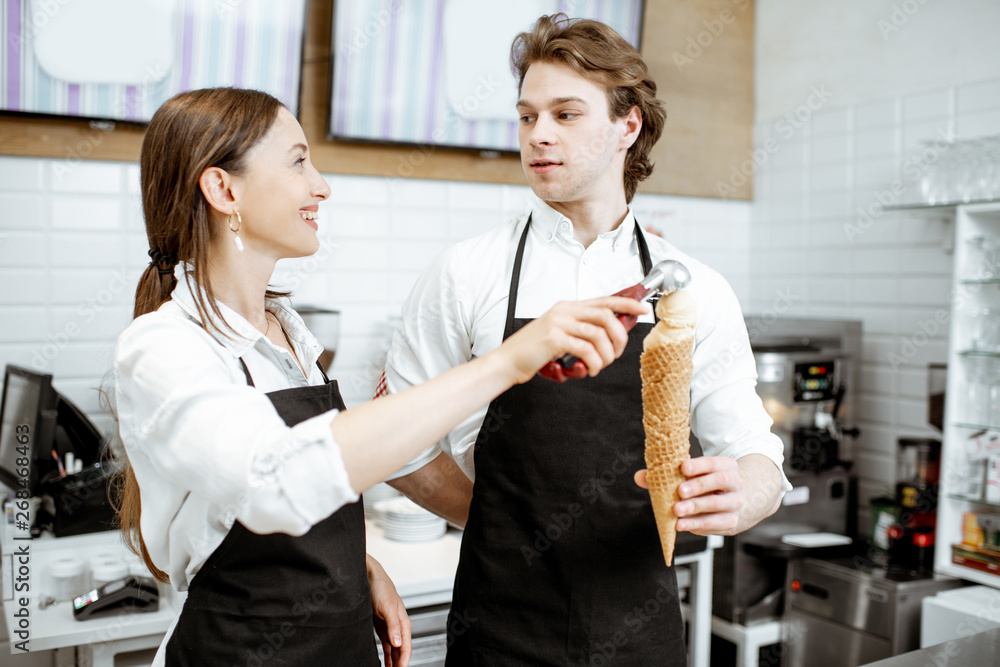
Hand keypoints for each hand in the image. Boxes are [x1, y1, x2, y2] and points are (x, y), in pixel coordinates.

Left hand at [367, 555, 411, 666]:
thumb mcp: (387, 607)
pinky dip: (386, 655)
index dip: (403, 661)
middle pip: (400, 651)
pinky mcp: (381, 627)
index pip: (406, 647)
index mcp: (403, 622)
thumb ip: (393, 626)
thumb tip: (397, 643)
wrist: (370, 578)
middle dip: (399, 664)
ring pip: (393, 650)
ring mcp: (390, 627)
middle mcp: (398, 626)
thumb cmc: (381, 588)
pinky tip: (385, 662)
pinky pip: (385, 645)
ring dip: (392, 661)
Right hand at [500, 296, 647, 383]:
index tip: (643, 308)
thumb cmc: (534, 351)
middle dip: (619, 337)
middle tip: (617, 353)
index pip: (604, 300)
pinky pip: (586, 349)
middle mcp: (565, 311)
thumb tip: (609, 335)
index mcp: (568, 307)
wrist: (508, 361)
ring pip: (598, 334)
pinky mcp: (554, 339)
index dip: (627, 303)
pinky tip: (590, 370)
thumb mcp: (559, 333)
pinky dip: (593, 362)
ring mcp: (559, 323)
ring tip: (600, 366)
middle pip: (606, 316)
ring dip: (606, 354)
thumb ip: (580, 330)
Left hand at [634, 456, 743, 535]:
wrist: (732, 503)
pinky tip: (681, 524)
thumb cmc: (706, 485)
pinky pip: (714, 523)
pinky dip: (695, 524)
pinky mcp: (730, 521)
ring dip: (695, 507)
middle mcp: (735, 482)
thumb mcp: (691, 476)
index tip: (683, 468)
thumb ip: (665, 475)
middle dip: (698, 485)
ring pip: (716, 503)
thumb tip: (640, 476)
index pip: (713, 462)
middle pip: (720, 480)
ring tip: (677, 510)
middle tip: (680, 491)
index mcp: (725, 465)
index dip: (699, 465)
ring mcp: (735, 502)